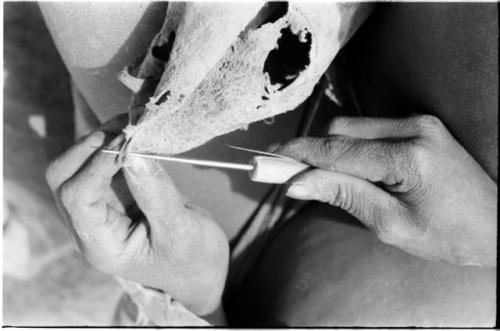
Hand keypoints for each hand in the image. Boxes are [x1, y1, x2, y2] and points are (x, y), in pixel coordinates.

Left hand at [46, 115, 228, 315]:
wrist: (200, 271)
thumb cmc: (193, 260)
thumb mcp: (181, 230)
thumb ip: (156, 193)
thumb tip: (134, 152)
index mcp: (102, 245)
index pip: (78, 198)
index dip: (97, 164)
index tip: (128, 142)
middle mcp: (91, 227)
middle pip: (63, 179)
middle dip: (89, 148)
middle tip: (125, 128)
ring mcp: (100, 210)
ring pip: (76, 167)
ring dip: (99, 141)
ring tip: (131, 125)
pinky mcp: (114, 196)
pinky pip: (100, 164)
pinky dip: (112, 144)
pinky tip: (133, 134)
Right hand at [272, 115, 496, 266]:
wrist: (496, 224)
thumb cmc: (449, 236)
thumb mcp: (391, 225)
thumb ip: (344, 195)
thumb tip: (298, 182)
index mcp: (409, 158)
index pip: (338, 150)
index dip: (299, 155)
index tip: (269, 160)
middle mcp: (414, 128)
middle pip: (341, 130)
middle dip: (314, 152)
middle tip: (293, 176)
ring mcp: (419, 123)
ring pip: (353, 127)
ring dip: (332, 150)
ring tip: (326, 180)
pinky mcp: (419, 125)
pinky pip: (370, 130)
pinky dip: (351, 148)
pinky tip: (352, 171)